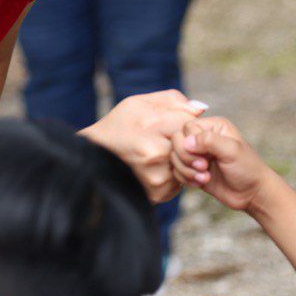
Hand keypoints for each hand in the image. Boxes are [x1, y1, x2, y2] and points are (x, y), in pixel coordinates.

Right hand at [81, 90, 206, 201]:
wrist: (94, 155)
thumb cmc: (119, 124)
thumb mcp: (140, 103)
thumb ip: (174, 101)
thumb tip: (201, 109)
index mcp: (152, 125)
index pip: (188, 123)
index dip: (185, 125)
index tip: (176, 126)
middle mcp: (155, 153)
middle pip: (192, 148)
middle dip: (187, 146)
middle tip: (172, 143)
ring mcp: (155, 176)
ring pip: (187, 167)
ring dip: (181, 163)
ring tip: (160, 156)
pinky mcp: (155, 194)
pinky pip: (178, 185)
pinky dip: (172, 178)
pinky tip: (156, 170)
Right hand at [171, 117, 273, 212]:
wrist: (251, 193)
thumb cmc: (247, 168)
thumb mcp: (231, 150)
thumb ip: (209, 141)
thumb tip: (186, 141)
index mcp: (213, 127)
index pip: (187, 127)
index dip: (190, 144)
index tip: (205, 158)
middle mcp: (203, 138)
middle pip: (177, 141)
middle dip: (186, 158)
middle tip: (203, 167)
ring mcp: (197, 154)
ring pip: (174, 157)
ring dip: (187, 170)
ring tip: (205, 178)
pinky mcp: (193, 169)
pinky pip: (176, 171)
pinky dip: (186, 179)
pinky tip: (201, 182)